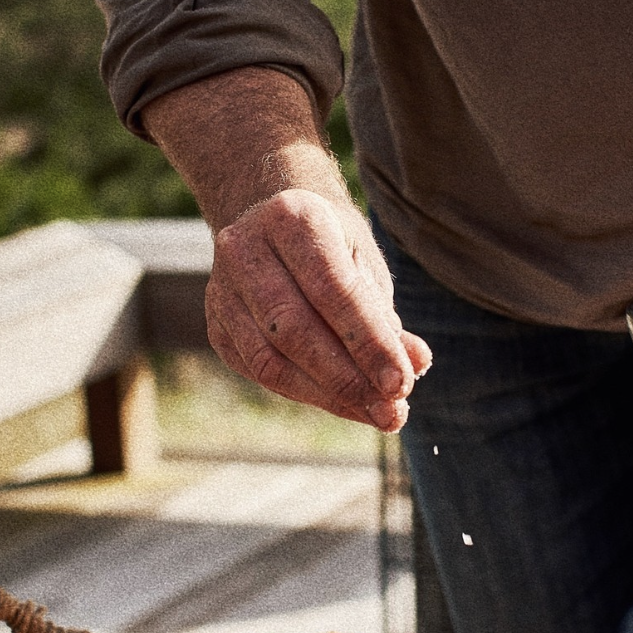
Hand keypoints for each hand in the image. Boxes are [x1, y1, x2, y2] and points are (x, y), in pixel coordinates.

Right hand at [205, 188, 430, 431]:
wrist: (276, 228)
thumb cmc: (332, 247)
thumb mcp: (365, 266)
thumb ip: (386, 316)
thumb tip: (416, 364)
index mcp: (291, 218)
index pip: (333, 290)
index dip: (369, 342)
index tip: (401, 383)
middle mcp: (244, 249)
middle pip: (294, 329)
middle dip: (348, 378)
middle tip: (390, 410)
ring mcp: (221, 290)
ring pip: (271, 360)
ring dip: (328, 395)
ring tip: (375, 414)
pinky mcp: (217, 327)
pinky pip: (261, 373)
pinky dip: (307, 394)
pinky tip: (344, 404)